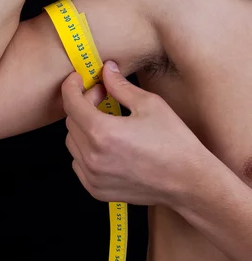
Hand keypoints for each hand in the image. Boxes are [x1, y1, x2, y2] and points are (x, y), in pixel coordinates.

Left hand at [61, 60, 209, 206]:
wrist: (189, 182)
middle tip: (103, 96)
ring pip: (72, 142)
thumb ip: (120, 86)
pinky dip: (86, 149)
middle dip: (83, 103)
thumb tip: (107, 70)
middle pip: (71, 121)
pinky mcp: (96, 190)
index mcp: (102, 132)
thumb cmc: (174, 143)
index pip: (71, 102)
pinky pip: (78, 163)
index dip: (72, 86)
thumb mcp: (149, 104)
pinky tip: (106, 143)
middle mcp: (92, 157)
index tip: (78, 78)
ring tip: (106, 120)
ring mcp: (92, 176)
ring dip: (83, 127)